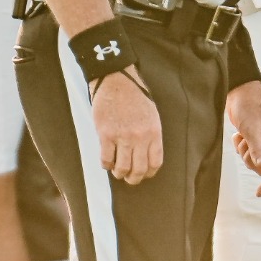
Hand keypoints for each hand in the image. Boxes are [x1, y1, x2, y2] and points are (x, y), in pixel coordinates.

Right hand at [93, 68, 163, 184]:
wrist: (117, 81)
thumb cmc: (135, 97)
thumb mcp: (152, 115)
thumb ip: (151, 136)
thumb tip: (146, 157)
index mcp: (154, 131)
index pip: (155, 162)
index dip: (149, 173)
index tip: (144, 175)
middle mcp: (140, 136)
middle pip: (139, 169)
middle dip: (133, 179)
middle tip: (129, 178)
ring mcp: (123, 136)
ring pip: (122, 168)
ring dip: (119, 173)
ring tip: (117, 171)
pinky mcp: (106, 134)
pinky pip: (106, 159)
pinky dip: (106, 165)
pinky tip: (107, 161)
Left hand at [227, 79, 260, 196]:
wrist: (240, 93)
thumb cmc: (249, 108)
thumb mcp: (252, 130)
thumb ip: (258, 150)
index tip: (259, 193)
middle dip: (251, 161)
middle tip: (246, 146)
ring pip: (255, 162)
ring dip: (244, 152)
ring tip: (242, 137)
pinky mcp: (256, 140)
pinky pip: (248, 154)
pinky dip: (241, 146)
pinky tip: (239, 134)